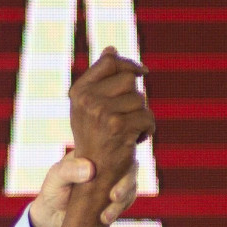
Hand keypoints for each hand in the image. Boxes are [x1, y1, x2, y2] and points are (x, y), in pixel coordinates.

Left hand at [28, 151, 136, 226]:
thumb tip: (91, 169)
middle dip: (126, 182)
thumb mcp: (55, 178)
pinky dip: (120, 210)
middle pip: (130, 168)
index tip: (117, 167)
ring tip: (106, 216)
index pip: (115, 148)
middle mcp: (108, 168)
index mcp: (95, 155)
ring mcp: (112, 185)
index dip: (123, 154)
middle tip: (114, 196)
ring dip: (124, 200)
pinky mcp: (114, 202)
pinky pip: (126, 203)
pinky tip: (106, 219)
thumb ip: (69, 170)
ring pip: (131, 187)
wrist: (51, 219)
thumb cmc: (52, 192)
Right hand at [69, 47, 153, 187]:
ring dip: (140, 117)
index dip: (129, 65)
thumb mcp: (91, 107)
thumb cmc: (94, 139)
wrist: (91, 177)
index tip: (142, 72)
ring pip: (141, 99)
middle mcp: (87, 100)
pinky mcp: (118, 127)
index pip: (110, 61)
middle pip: (130, 79)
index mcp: (78, 92)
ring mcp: (102, 113)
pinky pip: (148, 118)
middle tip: (124, 118)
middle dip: (134, 97)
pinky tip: (132, 142)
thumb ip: (101, 78)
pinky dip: (146, 132)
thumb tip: (111, 49)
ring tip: (125, 133)